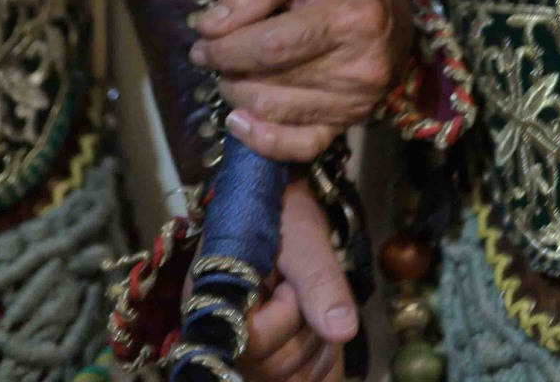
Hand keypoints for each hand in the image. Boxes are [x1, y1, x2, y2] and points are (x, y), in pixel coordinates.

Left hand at [190, 0, 411, 160]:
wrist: (395, 13)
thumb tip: (211, 25)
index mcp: (350, 16)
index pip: (271, 45)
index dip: (226, 46)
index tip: (203, 38)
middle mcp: (358, 66)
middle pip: (268, 83)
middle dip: (226, 68)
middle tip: (214, 52)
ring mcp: (355, 102)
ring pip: (273, 113)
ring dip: (237, 94)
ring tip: (233, 71)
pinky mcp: (349, 125)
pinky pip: (297, 147)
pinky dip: (260, 139)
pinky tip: (239, 120)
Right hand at [240, 180, 355, 381]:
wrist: (279, 196)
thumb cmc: (283, 207)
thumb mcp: (304, 234)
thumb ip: (320, 281)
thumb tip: (343, 331)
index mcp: (215, 298)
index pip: (252, 341)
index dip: (287, 312)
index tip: (291, 278)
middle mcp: (220, 331)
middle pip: (272, 365)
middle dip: (308, 325)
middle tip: (304, 283)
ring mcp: (240, 347)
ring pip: (287, 376)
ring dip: (319, 342)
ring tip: (313, 299)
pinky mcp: (262, 354)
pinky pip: (296, 378)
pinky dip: (320, 358)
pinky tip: (322, 327)